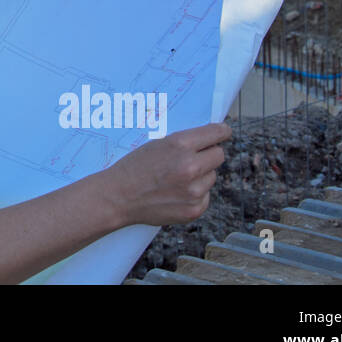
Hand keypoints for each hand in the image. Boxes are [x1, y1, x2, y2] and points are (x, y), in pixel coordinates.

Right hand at [104, 122, 231, 227]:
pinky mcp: (195, 209)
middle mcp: (191, 166)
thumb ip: (184, 143)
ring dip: (200, 176)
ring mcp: (194, 190)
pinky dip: (195, 194)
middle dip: (209, 155)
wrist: (119, 197)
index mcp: (180, 144)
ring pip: (211, 177)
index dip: (221, 132)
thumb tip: (210, 140)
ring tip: (176, 179)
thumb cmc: (134, 168)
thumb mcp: (157, 144)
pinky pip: (205, 196)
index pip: (216, 133)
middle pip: (219, 155)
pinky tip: (175, 194)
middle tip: (194, 158)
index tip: (223, 132)